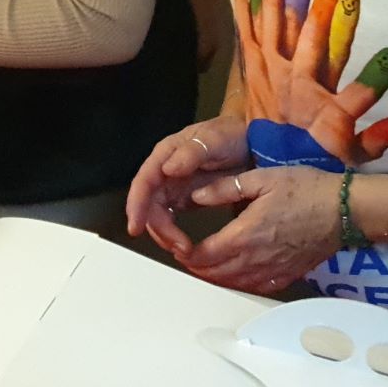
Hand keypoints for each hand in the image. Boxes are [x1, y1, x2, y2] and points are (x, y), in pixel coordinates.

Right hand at [124, 115, 248, 256]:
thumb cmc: (231, 136)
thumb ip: (192, 153)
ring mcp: (173, 186)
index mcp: (166, 155)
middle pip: (148, 204)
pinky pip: (171, 218)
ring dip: (166, 235)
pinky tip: (186, 245)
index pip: (144, 182)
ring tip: (185, 250)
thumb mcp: (214, 140)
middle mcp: (164, 172)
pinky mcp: (184, 198)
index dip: (136, 205)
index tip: (135, 227)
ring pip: (158, 215)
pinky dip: (175, 233)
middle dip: (158, 229)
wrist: (252, 142)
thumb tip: (168, 169)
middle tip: (179, 247)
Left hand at [180, 166, 344, 294]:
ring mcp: (273, 270)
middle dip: (193, 265)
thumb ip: (224, 189)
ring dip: (212, 276)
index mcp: (246, 234)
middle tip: (183, 251)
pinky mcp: (287, 275)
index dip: (183, 252)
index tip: (176, 242)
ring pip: (231, 284)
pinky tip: (232, 273)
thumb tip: (195, 195)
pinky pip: (254, 287)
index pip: (202, 255)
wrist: (346, 209)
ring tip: (201, 262)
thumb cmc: (307, 190)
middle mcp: (256, 258)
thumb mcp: (261, 179)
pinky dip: (236, 283)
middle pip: (212, 274)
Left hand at [230, 0, 387, 164]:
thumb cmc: (322, 156)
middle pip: (293, 24)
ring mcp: (265, 65)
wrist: (275, 168)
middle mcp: (286, 76)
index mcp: (316, 95)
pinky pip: (244, 19)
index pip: (329, 50)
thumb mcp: (359, 150)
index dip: (339, 17)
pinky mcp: (253, 59)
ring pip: (265, 16)